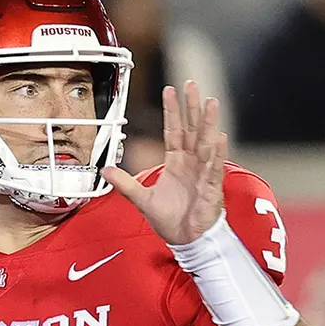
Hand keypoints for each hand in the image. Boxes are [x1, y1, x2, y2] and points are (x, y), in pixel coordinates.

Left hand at [101, 81, 227, 244]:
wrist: (186, 240)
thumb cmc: (171, 220)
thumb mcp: (142, 199)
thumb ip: (125, 183)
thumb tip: (106, 170)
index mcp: (177, 162)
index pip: (174, 130)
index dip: (172, 110)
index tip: (169, 90)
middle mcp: (192, 163)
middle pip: (192, 129)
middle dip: (192, 107)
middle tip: (191, 85)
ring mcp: (203, 173)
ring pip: (206, 143)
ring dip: (208, 123)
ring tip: (210, 102)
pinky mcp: (211, 188)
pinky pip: (214, 168)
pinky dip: (216, 153)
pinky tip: (218, 137)